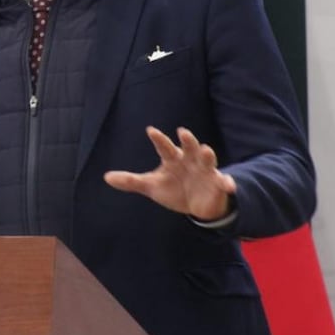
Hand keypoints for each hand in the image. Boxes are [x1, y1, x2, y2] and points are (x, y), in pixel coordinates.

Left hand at [103, 126, 235, 220]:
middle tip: (182, 132)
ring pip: (208, 160)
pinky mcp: (218, 184)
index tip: (150, 130)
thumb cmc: (173, 188)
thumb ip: (131, 181)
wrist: (197, 204)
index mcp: (173, 159)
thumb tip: (106, 177)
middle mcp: (190, 160)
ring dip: (208, 154)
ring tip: (206, 150)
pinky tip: (228, 185)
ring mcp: (206, 171)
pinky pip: (224, 183)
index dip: (158, 139)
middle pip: (189, 147)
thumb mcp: (152, 186)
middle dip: (187, 140)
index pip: (164, 147)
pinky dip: (227, 183)